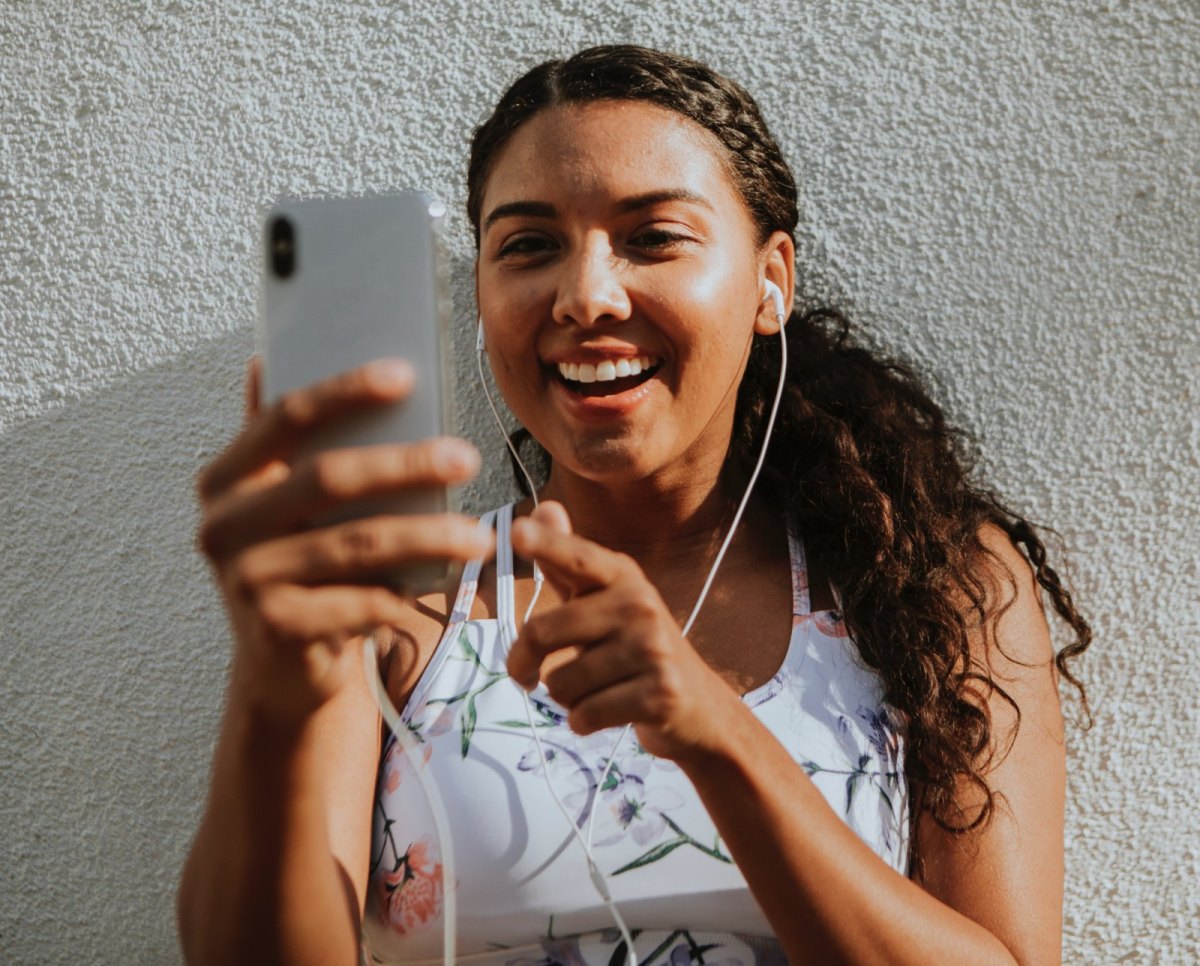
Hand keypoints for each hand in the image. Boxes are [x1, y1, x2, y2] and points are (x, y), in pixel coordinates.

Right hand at [196, 357, 493, 723]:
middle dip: (406, 464)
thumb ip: (281, 442)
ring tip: (480, 535)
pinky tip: (446, 581)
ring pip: (357, 543)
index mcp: (226, 479)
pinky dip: (408, 590)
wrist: (281, 665)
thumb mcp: (281, 503)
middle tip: (467, 456)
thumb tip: (268, 356)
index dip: (344, 391)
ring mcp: (246, 581)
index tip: (406, 374)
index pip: (286, 417)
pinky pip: (362, 601)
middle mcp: (222, 526)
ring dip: (429, 536)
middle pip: (328, 478)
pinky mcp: (277, 629)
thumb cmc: (298, 565)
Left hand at [506, 502, 738, 761]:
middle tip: (525, 674)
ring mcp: (654, 649)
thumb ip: (567, 562)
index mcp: (623, 576)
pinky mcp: (660, 694)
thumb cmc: (636, 648)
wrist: (698, 706)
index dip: (547, 543)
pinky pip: (584, 715)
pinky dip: (583, 722)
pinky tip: (608, 712)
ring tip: (593, 690)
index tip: (516, 530)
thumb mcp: (605, 600)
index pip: (576, 558)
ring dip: (564, 697)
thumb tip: (545, 506)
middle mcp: (640, 605)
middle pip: (543, 632)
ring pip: (561, 683)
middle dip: (522, 663)